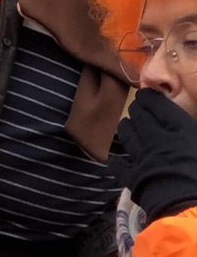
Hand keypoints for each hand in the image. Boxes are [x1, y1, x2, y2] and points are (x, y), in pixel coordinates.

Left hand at [111, 88, 196, 222]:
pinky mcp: (133, 177)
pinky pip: (119, 165)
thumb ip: (191, 134)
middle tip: (137, 109)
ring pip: (126, 135)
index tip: (147, 96)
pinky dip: (118, 161)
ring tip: (127, 126)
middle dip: (137, 110)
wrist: (191, 209)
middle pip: (139, 117)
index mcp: (181, 130)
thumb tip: (186, 132)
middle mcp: (157, 139)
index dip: (150, 98)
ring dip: (126, 128)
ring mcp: (142, 157)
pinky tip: (117, 160)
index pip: (159, 106)